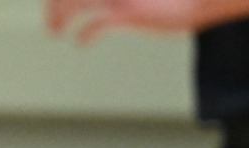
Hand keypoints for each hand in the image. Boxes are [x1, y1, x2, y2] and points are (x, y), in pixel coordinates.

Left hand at [47, 0, 215, 43]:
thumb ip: (115, 2)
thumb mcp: (136, 0)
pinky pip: (97, 23)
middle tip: (51, 25)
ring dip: (60, 17)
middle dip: (54, 6)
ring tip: (55, 31)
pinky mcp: (129, 14)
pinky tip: (81, 43)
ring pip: (76, 2)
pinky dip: (84, 34)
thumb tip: (98, 9)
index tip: (53, 8)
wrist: (197, 2)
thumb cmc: (170, 1)